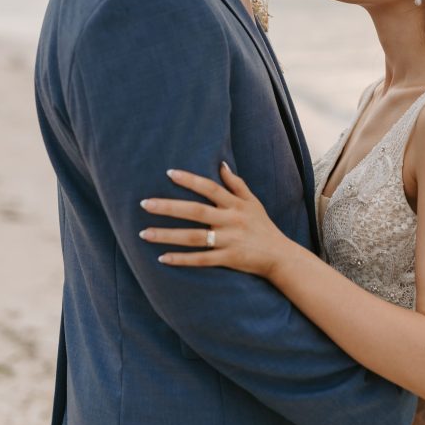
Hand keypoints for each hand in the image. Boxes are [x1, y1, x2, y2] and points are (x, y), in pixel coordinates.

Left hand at [139, 163, 287, 277]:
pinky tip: (162, 258)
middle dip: (169, 207)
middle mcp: (231, 220)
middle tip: (144, 204)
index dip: (190, 180)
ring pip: (194, 237)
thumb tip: (221, 164)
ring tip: (144, 233)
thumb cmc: (263, 227)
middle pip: (196, 212)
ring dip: (167, 235)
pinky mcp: (229, 259)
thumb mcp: (253, 202)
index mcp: (236, 205)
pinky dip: (182, 259)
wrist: (280, 257)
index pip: (210, 188)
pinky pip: (201, 260)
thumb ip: (236, 184)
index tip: (169, 173)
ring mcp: (229, 241)